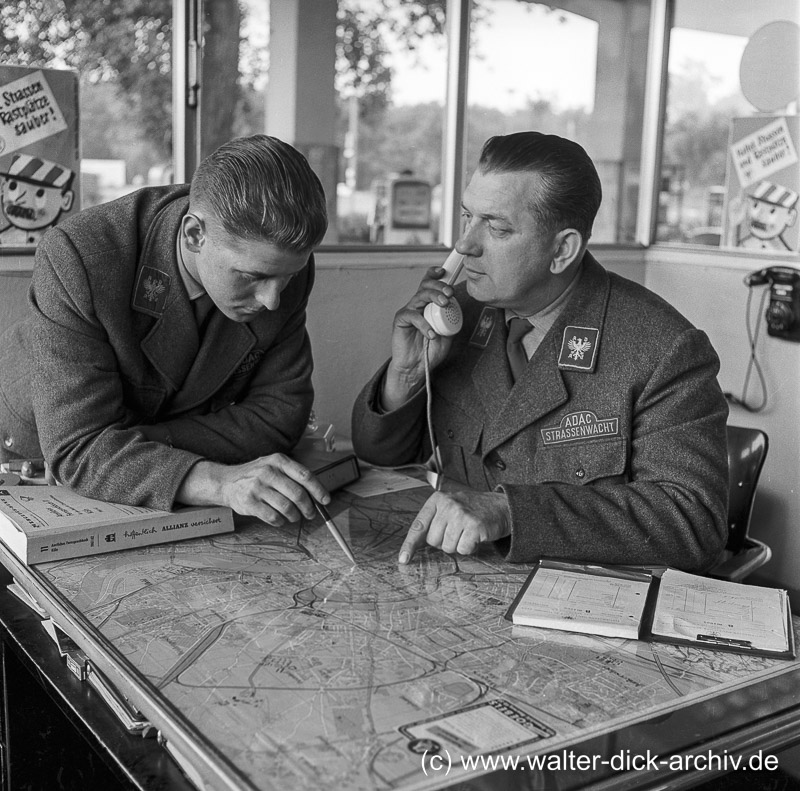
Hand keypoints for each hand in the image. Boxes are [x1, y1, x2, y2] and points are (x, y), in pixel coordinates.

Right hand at [177, 453, 329, 526]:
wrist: (226, 481)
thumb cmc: (255, 475)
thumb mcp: (273, 466)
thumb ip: (292, 476)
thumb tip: (317, 495)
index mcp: (278, 461)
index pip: (305, 476)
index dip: (318, 490)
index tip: (325, 501)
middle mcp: (268, 471)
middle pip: (297, 493)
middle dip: (308, 508)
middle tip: (310, 514)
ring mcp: (257, 487)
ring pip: (286, 507)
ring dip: (294, 516)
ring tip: (293, 517)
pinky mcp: (249, 502)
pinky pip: (273, 517)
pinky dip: (280, 521)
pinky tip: (280, 520)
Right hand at [382, 266, 457, 410]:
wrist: (416, 368)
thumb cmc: (430, 350)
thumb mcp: (447, 334)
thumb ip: (451, 320)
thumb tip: (456, 307)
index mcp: (429, 305)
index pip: (430, 284)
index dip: (435, 275)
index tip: (444, 271)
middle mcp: (418, 305)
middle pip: (426, 286)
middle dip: (439, 286)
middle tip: (450, 293)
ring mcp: (409, 311)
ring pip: (420, 296)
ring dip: (434, 297)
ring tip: (444, 305)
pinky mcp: (400, 320)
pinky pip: (412, 315)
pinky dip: (424, 324)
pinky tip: (431, 334)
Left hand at [397, 489, 511, 563]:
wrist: (500, 506)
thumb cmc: (471, 511)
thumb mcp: (449, 508)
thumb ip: (432, 522)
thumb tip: (412, 546)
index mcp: (437, 500)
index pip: (418, 526)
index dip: (409, 545)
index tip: (403, 560)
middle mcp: (448, 505)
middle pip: (432, 540)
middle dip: (443, 542)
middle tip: (456, 531)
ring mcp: (461, 514)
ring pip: (447, 547)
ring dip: (457, 545)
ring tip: (466, 532)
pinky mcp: (474, 526)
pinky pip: (463, 549)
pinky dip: (469, 548)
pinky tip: (475, 537)